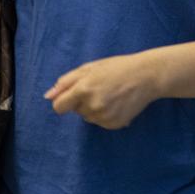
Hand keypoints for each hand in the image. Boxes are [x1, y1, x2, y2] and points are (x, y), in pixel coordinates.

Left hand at [43, 52, 157, 129]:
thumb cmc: (117, 67)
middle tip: (100, 88)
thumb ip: (66, 81)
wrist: (146, 76)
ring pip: (88, 117)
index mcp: (83, 89)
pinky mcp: (114, 125)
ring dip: (93, 108)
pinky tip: (117, 103)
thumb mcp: (90, 67)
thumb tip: (48, 96)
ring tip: (110, 95)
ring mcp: (104, 117)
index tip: (73, 95)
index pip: (59, 107)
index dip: (64, 101)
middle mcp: (92, 106)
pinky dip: (105, 115)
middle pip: (75, 111)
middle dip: (82, 101)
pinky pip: (101, 122)